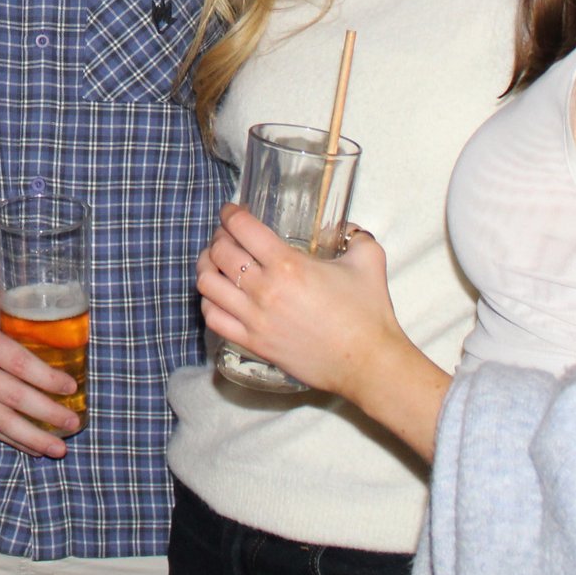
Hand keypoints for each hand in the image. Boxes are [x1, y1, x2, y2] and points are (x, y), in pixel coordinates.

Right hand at [0, 281, 79, 458]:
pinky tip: (30, 446)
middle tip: (73, 422)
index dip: (47, 379)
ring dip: (31, 437)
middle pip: (13, 397)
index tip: (71, 387)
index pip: (18, 363)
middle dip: (48, 414)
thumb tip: (60, 328)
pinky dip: (9, 438)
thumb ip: (18, 315)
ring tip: (58, 448)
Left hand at [197, 205, 400, 402]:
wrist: (368, 362)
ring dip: (207, 268)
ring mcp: (255, 319)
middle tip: (227, 236)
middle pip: (219, 253)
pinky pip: (213, 319)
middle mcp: (264, 290)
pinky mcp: (253, 343)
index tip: (231, 212)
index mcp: (288, 264)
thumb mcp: (368, 260)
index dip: (231, 214)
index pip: (242, 228)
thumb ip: (355, 236)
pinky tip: (218, 296)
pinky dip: (209, 303)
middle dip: (219, 238)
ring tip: (215, 263)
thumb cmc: (368, 313)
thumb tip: (348, 229)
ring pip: (207, 285)